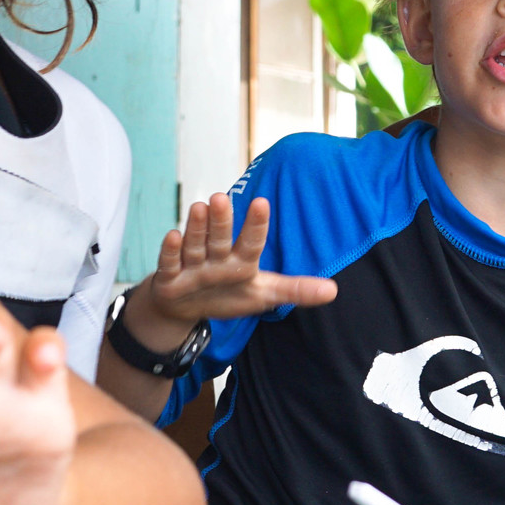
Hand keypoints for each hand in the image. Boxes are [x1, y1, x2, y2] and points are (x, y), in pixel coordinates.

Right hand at [124, 194, 335, 351]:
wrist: (184, 307)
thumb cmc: (226, 294)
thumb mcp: (262, 295)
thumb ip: (295, 291)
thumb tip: (334, 292)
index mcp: (241, 261)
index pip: (251, 242)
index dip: (256, 225)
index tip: (262, 202)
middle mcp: (217, 258)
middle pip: (220, 237)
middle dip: (222, 220)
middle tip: (222, 197)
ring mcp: (193, 266)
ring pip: (196, 244)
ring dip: (197, 227)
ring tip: (200, 206)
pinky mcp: (170, 277)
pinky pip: (170, 262)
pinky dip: (170, 251)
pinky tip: (172, 235)